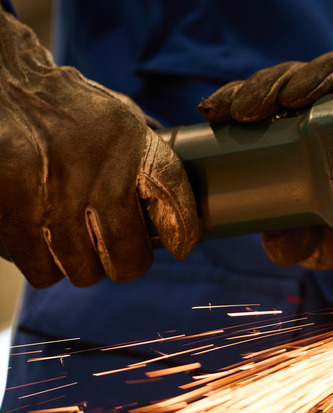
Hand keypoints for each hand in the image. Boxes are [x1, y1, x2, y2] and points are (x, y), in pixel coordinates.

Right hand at [0, 11, 200, 287]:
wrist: (2, 86)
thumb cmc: (69, 108)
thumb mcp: (121, 117)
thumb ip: (151, 157)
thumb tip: (180, 208)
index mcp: (130, 149)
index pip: (172, 203)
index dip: (181, 232)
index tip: (179, 244)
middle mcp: (94, 178)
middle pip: (126, 260)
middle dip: (126, 262)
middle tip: (118, 251)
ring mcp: (50, 201)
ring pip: (81, 272)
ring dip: (82, 264)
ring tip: (76, 240)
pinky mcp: (9, 216)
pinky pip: (38, 268)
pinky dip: (44, 261)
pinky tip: (44, 235)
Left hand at [197, 50, 332, 268]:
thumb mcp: (320, 240)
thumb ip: (296, 240)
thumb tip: (277, 246)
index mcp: (304, 129)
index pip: (266, 101)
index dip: (238, 98)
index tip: (217, 111)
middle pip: (297, 78)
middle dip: (268, 86)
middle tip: (250, 109)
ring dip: (313, 77)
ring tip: (293, 98)